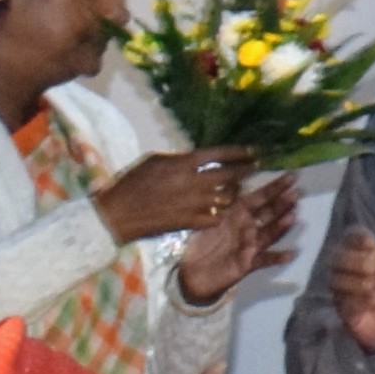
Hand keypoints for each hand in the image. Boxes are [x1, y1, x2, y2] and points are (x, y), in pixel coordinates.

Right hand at [95, 149, 252, 244]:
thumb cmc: (131, 183)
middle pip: (230, 175)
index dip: (239, 152)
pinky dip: (221, 212)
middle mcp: (194, 183)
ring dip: (235, 192)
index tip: (253, 151)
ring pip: (228, 197)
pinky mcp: (191, 222)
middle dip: (246, 170)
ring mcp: (194, 204)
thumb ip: (179, 159)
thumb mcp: (154, 161)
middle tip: (255, 167)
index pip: (219, 155)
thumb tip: (197, 158)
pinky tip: (221, 209)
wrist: (119, 214)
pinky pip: (217, 216)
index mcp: (183, 164)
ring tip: (238, 189)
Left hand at [174, 172, 303, 305]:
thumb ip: (219, 202)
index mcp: (238, 215)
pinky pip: (265, 260)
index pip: (259, 198)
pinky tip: (290, 254)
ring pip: (269, 233)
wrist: (191, 274)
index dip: (274, 188)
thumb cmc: (199, 243)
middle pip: (268, 214)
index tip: (292, 176)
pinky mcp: (249, 263)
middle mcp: (248, 228)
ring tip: (293, 217)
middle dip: (282, 204)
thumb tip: (232, 181)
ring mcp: (250, 245)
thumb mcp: (204, 219)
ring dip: (281, 226)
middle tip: (296, 194)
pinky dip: (277, 258)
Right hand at [324, 231, 374, 353]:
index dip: (358, 237)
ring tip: (374, 290)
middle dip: (356, 261)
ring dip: (356, 283)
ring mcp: (344, 290)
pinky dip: (355, 302)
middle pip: (338, 255)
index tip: (371, 244)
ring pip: (335, 280)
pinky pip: (341, 302)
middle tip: (374, 269)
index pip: (353, 235)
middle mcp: (351, 270)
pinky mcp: (343, 310)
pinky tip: (372, 303)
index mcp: (370, 255)